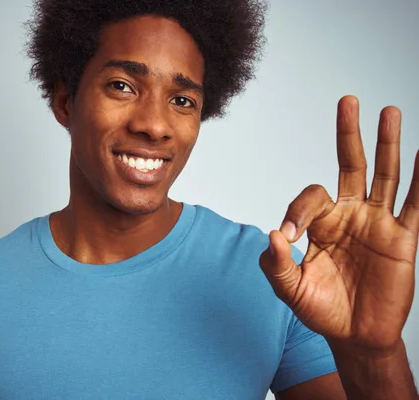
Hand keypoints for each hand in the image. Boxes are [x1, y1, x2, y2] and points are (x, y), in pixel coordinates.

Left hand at [259, 95, 418, 352]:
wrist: (354, 335)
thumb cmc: (321, 309)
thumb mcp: (290, 290)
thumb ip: (276, 265)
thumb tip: (272, 234)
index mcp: (320, 223)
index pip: (309, 197)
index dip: (297, 212)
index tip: (288, 237)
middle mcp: (349, 215)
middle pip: (349, 165)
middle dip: (348, 134)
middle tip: (347, 101)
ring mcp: (377, 224)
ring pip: (384, 175)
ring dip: (387, 144)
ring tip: (389, 112)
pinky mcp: (402, 239)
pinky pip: (414, 205)